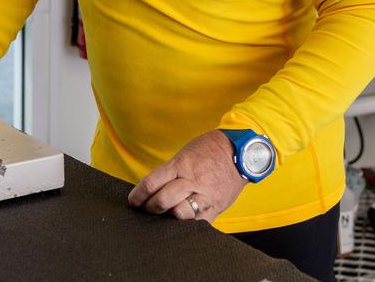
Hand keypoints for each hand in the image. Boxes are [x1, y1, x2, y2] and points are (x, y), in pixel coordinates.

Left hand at [128, 130, 246, 223]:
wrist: (240, 151)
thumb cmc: (209, 150)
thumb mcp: (185, 154)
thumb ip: (170, 172)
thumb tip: (152, 189)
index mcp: (181, 165)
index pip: (151, 183)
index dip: (138, 195)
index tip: (133, 201)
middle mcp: (191, 181)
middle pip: (162, 201)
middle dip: (150, 207)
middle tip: (147, 208)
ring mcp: (205, 195)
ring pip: (180, 214)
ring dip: (168, 217)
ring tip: (165, 215)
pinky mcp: (216, 206)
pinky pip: (198, 222)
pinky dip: (187, 224)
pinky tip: (182, 222)